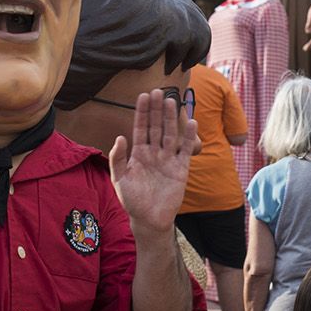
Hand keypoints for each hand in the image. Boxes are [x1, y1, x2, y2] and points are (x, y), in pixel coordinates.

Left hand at [110, 90, 200, 234]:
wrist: (149, 219)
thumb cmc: (132, 200)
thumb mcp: (120, 179)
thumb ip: (118, 158)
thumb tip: (120, 137)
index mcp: (139, 153)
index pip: (141, 127)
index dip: (142, 112)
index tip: (143, 96)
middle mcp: (154, 153)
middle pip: (157, 126)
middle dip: (157, 109)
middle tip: (158, 91)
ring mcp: (168, 159)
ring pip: (171, 134)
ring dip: (172, 118)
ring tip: (172, 101)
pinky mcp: (181, 168)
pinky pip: (186, 150)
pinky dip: (189, 137)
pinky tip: (191, 122)